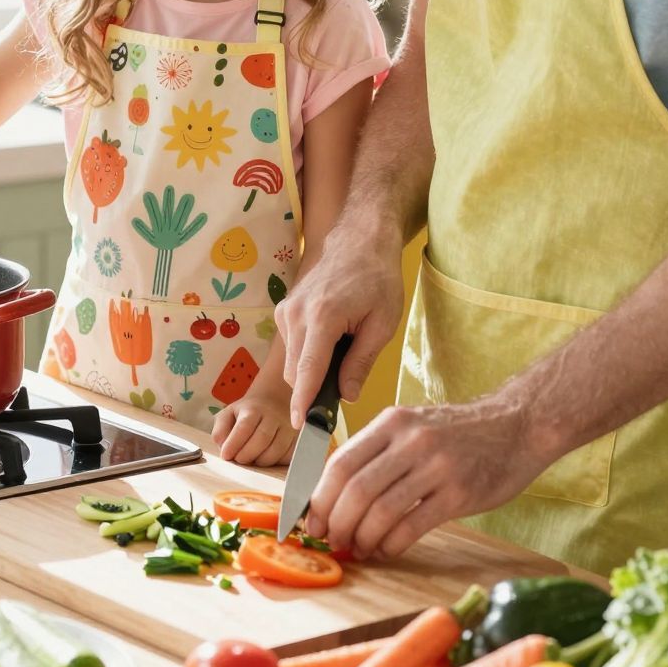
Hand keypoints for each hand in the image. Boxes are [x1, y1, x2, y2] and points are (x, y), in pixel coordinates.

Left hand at [212, 387, 296, 466]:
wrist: (272, 402)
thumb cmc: (247, 413)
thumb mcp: (228, 415)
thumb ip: (220, 430)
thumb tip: (223, 447)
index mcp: (253, 409)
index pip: (244, 427)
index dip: (234, 444)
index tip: (226, 456)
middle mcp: (273, 416)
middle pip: (262, 438)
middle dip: (247, 454)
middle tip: (238, 459)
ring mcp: (287, 427)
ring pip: (277, 449)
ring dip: (261, 461)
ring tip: (252, 459)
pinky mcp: (296, 438)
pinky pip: (288, 455)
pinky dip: (276, 462)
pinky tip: (266, 458)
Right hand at [277, 226, 404, 427]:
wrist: (360, 239)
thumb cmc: (378, 277)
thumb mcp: (382, 323)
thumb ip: (361, 362)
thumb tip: (347, 395)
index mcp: (322, 318)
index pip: (307, 372)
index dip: (304, 404)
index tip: (301, 427)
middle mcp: (296, 315)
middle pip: (296, 373)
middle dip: (313, 389)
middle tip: (344, 390)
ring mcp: (286, 310)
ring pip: (292, 361)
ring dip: (312, 370)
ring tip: (345, 351)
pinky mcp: (285, 309)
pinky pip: (292, 345)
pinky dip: (308, 353)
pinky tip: (332, 339)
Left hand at [304, 395, 547, 559]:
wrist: (518, 426)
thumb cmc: (459, 434)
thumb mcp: (413, 427)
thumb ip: (377, 453)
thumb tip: (332, 496)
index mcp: (392, 422)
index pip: (339, 464)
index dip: (319, 500)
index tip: (312, 523)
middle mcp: (411, 441)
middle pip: (355, 490)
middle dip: (337, 524)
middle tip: (334, 542)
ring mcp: (437, 466)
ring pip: (381, 512)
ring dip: (362, 538)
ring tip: (360, 549)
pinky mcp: (460, 493)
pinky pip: (412, 526)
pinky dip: (391, 545)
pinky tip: (388, 549)